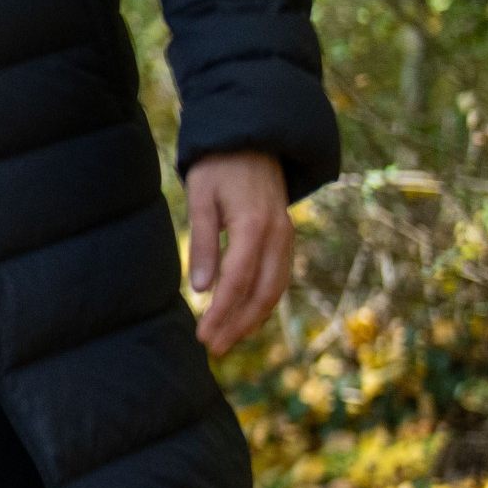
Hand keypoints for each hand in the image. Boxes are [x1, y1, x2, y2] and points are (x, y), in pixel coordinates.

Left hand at [184, 149, 295, 356]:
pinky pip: (278, 277)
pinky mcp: (285, 237)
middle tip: (214, 348)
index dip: (221, 314)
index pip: (237, 281)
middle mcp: (278, 235)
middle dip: (238, 325)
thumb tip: (203, 289)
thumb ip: (204, 243)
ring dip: (253, 318)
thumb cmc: (218, 167)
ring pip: (275, 289)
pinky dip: (263, 301)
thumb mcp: (200, 198)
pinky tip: (245, 316)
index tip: (203, 337)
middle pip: (262, 293)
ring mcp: (286, 237)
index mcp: (254, 226)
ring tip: (228, 340)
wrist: (251, 139)